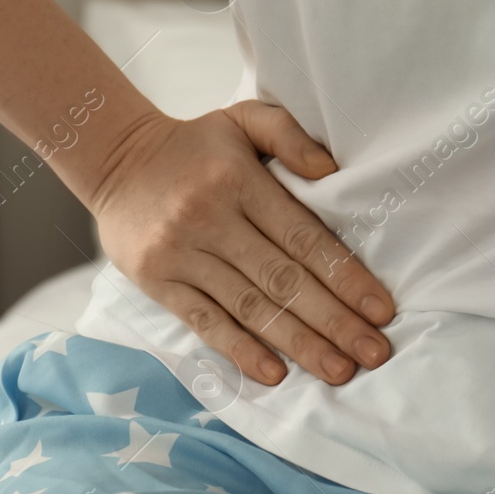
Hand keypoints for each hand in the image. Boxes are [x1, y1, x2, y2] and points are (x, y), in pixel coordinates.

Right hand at [90, 101, 394, 386]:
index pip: (303, 237)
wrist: (113, 157)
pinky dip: (239, 351)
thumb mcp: (242, 119)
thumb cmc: (194, 144)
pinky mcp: (157, 281)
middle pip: (283, 280)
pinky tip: (274, 374)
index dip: (345, 276)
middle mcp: (210, 219)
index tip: (381, 309)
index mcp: (239, 181)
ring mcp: (181, 254)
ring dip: (298, 344)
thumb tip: (334, 172)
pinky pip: (204, 322)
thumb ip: (290, 136)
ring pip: (249, 307)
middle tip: (375, 353)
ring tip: (340, 371)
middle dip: (334, 321)